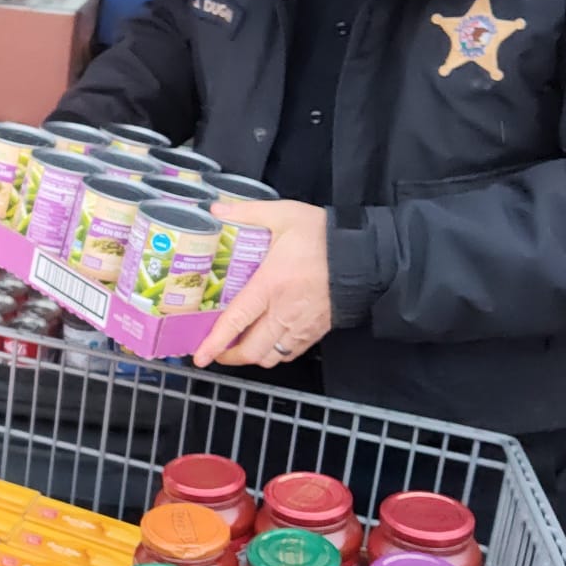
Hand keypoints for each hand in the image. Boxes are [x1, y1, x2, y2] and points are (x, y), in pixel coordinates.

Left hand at [192, 199, 331, 368]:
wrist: (365, 253)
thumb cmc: (323, 236)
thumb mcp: (283, 215)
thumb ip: (247, 212)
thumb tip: (217, 207)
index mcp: (271, 285)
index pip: (237, 321)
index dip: (216, 343)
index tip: (200, 356)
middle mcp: (285, 311)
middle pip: (252, 350)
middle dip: (230, 357)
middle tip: (216, 350)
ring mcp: (302, 325)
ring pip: (271, 357)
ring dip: (252, 357)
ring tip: (240, 347)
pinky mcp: (317, 330)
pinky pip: (291, 353)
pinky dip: (275, 354)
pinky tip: (268, 341)